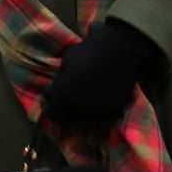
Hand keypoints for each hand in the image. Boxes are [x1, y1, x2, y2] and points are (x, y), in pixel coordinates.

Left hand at [43, 20, 166, 127]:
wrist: (120, 50)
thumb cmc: (90, 50)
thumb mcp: (66, 61)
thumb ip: (58, 81)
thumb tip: (51, 93)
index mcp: (64, 94)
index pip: (52, 115)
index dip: (50, 110)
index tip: (52, 106)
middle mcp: (79, 108)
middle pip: (68, 121)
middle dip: (65, 115)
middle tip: (68, 103)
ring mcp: (98, 112)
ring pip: (85, 121)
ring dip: (81, 114)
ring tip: (84, 100)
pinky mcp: (114, 112)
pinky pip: (102, 117)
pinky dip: (98, 112)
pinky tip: (99, 99)